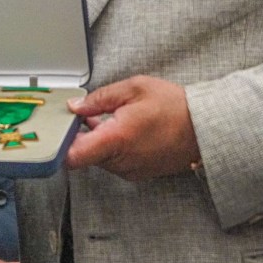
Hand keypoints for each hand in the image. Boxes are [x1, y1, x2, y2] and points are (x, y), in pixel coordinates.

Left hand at [65, 74, 199, 179]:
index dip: (60, 145)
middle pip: (83, 154)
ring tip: (111, 117)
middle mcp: (121, 161)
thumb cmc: (174, 107)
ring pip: (98, 158)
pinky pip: (114, 162)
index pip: (73, 156)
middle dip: (81, 135)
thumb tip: (76, 106)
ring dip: (97, 140)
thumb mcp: (134, 88)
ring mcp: (130, 170)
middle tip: (86, 114)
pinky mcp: (138, 173)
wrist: (204, 129)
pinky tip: (123, 129)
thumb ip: (99, 98)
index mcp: (116, 139)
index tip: (58, 130)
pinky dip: (112, 147)